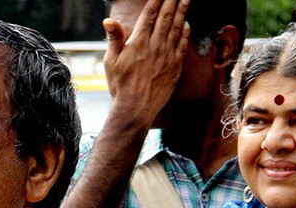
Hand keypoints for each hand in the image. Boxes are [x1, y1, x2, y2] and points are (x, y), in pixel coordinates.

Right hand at [102, 0, 190, 127]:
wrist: (136, 108)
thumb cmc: (120, 86)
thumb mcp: (111, 62)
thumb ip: (114, 39)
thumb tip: (109, 20)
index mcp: (138, 43)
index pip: (150, 16)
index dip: (156, 1)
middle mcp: (155, 46)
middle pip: (166, 17)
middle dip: (172, 1)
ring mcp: (167, 55)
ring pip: (177, 28)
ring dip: (182, 11)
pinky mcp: (175, 66)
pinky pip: (183, 44)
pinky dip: (185, 31)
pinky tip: (187, 24)